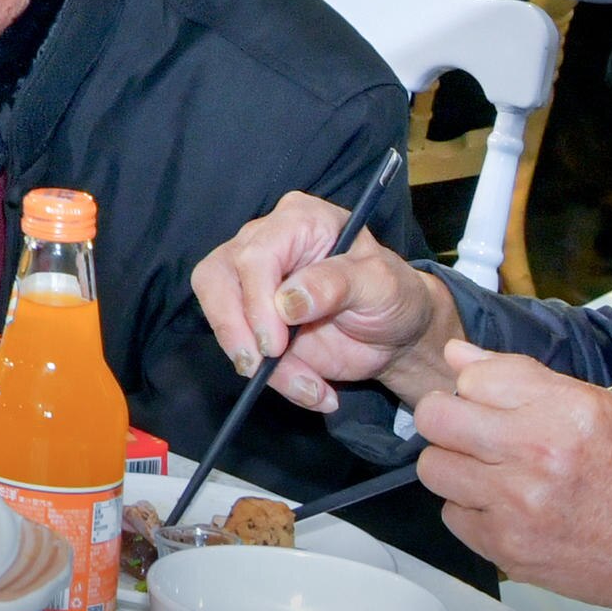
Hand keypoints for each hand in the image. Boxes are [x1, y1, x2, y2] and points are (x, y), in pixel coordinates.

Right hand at [191, 189, 465, 409]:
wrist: (395, 334)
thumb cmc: (392, 294)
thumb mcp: (381, 284)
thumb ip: (337, 283)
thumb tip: (287, 302)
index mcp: (298, 220)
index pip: (255, 253)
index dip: (256, 298)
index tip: (275, 344)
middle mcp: (263, 243)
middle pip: (217, 277)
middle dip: (235, 329)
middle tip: (261, 367)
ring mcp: (251, 281)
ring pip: (219, 314)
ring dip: (255, 361)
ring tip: (309, 389)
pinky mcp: (249, 318)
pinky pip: (240, 347)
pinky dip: (271, 378)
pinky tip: (312, 390)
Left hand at [408, 345, 611, 610]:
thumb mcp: (598, 407)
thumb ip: (521, 375)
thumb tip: (457, 354)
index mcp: (563, 412)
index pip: (473, 377)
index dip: (474, 387)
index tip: (486, 401)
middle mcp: (535, 454)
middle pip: (435, 418)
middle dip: (445, 420)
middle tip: (467, 432)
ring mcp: (515, 504)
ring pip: (432, 468)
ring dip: (454, 467)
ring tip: (488, 472)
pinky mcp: (504, 546)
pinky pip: (451, 515)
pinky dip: (470, 510)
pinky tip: (503, 508)